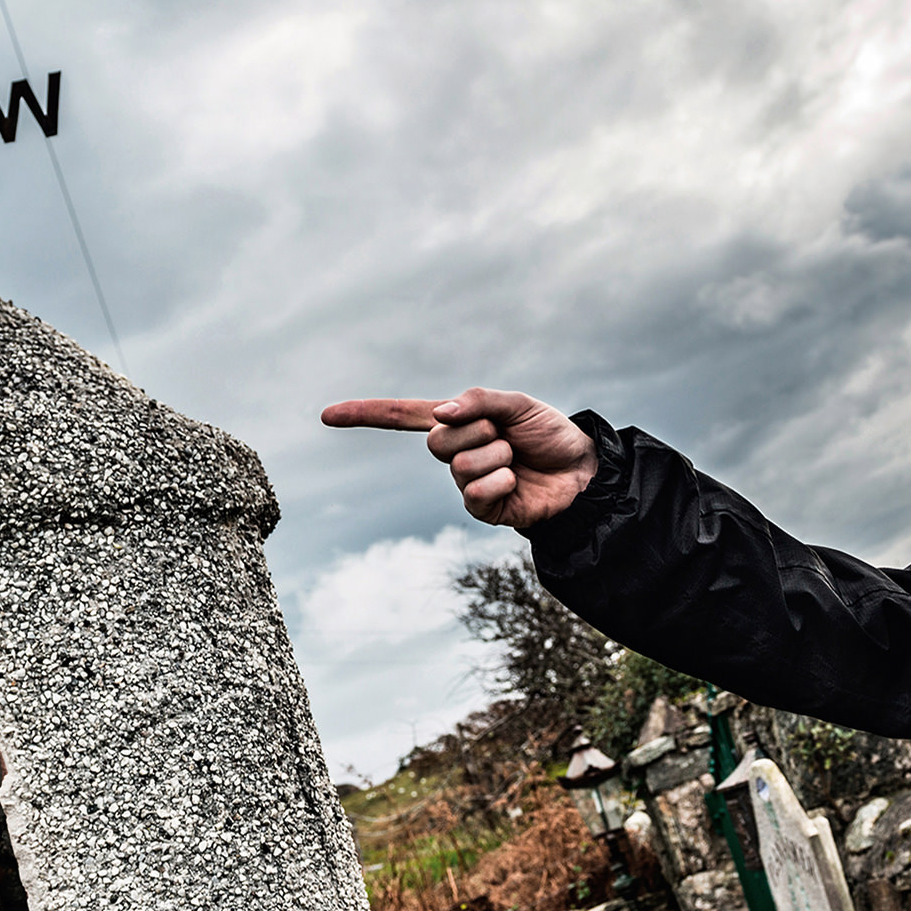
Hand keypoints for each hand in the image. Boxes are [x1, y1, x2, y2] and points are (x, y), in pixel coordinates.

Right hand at [320, 388, 598, 527]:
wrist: (583, 472)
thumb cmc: (551, 435)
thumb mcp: (517, 404)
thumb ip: (477, 401)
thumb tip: (439, 413)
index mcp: (457, 422)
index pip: (401, 416)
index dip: (365, 415)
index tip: (327, 416)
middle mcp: (455, 451)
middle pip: (435, 441)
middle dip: (477, 431)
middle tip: (506, 435)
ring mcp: (465, 482)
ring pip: (459, 464)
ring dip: (496, 455)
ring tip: (517, 458)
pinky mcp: (480, 509)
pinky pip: (473, 492)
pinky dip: (499, 482)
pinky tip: (516, 482)